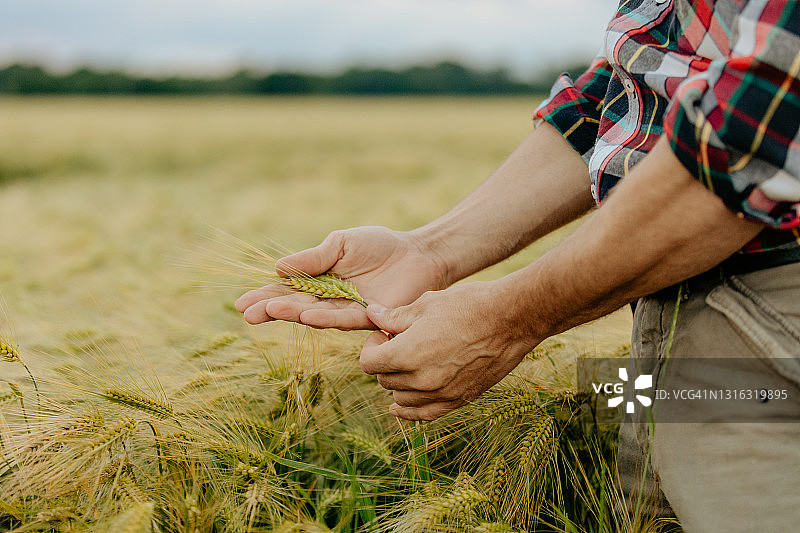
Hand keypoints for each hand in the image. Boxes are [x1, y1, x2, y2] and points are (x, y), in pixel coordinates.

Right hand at [234, 226, 448, 329]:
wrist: (416, 254)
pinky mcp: (368, 318)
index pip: (287, 291)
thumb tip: (279, 269)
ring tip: (271, 310)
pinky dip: (324, 317)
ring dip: (293, 313)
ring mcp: (347, 311)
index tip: (242, 303)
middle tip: (247, 313)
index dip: (265, 297)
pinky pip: (343, 318)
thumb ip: (313, 258)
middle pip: (295, 307)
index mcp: (319, 282)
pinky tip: (307, 315)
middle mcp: (329, 301)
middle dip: (271, 310)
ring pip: (315, 315)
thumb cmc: (379, 246)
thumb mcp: (340, 244)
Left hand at [359, 281, 536, 420]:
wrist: (512, 319)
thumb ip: (394, 316)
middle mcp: (422, 380)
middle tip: (399, 342)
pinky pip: (425, 415)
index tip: (383, 334)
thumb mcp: (426, 304)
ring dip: (398, 382)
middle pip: (384, 380)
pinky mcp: (459, 400)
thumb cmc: (469, 305)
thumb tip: (371, 315)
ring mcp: (442, 393)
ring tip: (411, 361)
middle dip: (385, 361)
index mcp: (408, 354)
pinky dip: (411, 411)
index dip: (371, 346)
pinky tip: (401, 406)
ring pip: (401, 399)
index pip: (369, 363)